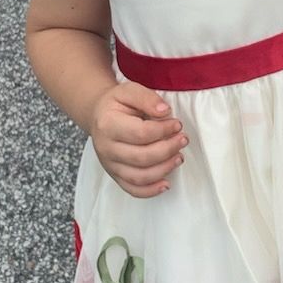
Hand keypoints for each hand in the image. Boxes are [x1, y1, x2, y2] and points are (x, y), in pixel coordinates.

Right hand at [91, 81, 187, 197]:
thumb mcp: (129, 91)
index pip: (141, 133)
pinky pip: (132, 189)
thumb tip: (165, 111)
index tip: (177, 124)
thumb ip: (147, 98)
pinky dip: (150, 191)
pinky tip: (166, 183)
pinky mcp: (115, 175)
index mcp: (108, 124)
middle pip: (142, 157)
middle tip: (183, 139)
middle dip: (168, 149)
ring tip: (179, 157)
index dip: (164, 130)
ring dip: (164, 169)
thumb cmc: (117, 104)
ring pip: (139, 176)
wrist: (99, 116)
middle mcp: (106, 148)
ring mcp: (109, 164)